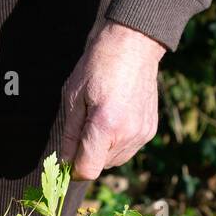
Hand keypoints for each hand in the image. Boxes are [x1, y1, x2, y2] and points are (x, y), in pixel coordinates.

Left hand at [60, 21, 165, 180]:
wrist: (132, 46)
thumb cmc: (98, 66)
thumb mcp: (72, 97)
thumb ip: (70, 135)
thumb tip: (65, 162)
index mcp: (105, 125)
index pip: (88, 170)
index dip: (73, 170)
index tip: (66, 161)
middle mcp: (127, 134)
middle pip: (100, 166)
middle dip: (88, 155)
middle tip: (84, 126)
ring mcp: (142, 134)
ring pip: (114, 160)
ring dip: (103, 149)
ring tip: (100, 119)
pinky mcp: (150, 131)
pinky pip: (128, 149)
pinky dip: (117, 141)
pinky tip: (114, 117)